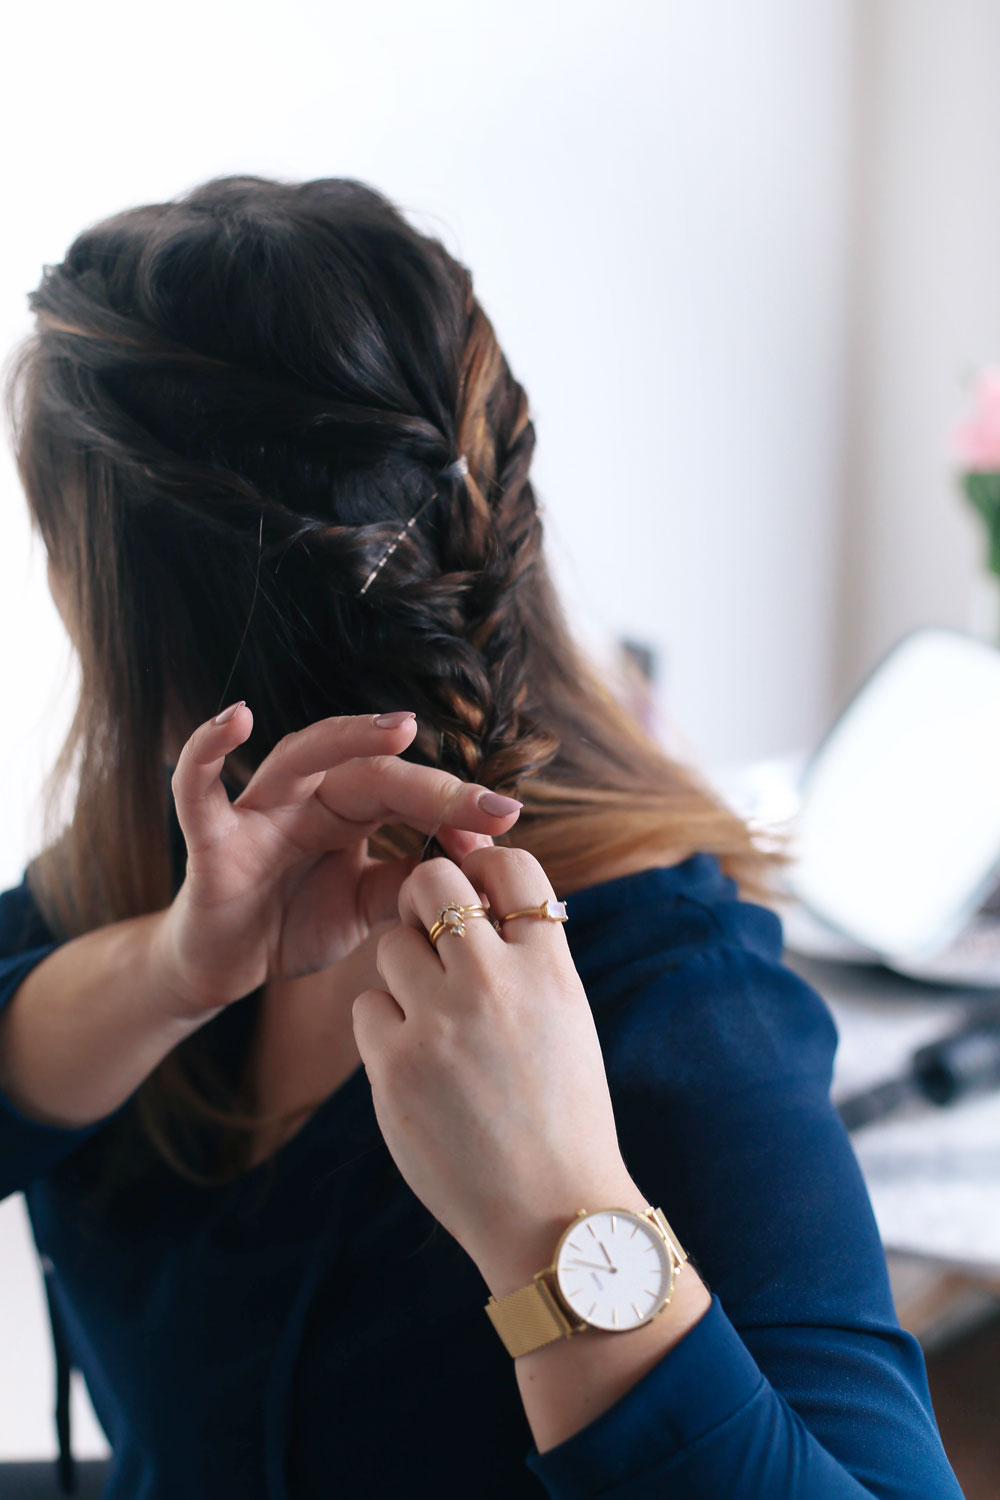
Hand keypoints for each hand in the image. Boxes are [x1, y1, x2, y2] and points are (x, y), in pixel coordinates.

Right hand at [152, 707, 522, 1018]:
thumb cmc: (293, 923)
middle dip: (433, 787)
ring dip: (348, 737)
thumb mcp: (365, 904)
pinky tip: (237, 717)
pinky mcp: (211, 839)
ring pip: (301, 758)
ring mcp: (259, 811)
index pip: (409, 793)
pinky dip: (208, 749)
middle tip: (490, 805)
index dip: (456, 807)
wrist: (224, 967)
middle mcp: (308, 797)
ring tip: (400, 728)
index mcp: (349, 810)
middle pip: (372, 773)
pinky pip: (198, 789)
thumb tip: (476, 865)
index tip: (507, 822)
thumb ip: (408, 880)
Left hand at [352, 847, 645, 1295]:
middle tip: (432, 933)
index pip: (511, 867)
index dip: (485, 863)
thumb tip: (485, 904)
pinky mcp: (394, 1066)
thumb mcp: (567, 1020)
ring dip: (404, 971)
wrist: (553, 1214)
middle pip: (433, 882)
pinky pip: (366, 1008)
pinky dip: (383, 1028)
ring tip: (432, 1020)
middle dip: (426, 898)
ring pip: (392, 944)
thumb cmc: (562, 1115)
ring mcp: (439, 1022)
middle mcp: (494, 982)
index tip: (476, 886)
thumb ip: (528, 960)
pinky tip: (413, 1063)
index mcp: (549, 968)